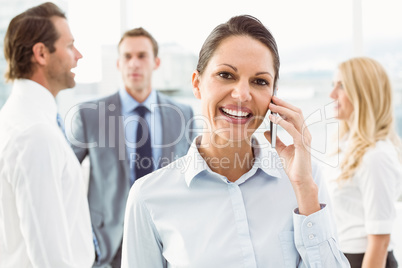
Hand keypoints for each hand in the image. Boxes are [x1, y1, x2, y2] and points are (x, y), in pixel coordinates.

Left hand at [264, 96, 319, 214]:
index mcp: (302, 133)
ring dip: (282, 110)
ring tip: (271, 106)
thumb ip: (275, 139)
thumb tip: (266, 132)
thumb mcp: (281, 150)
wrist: (299, 179)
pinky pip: (292, 129)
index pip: (295, 114)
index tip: (274, 101)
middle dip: (284, 104)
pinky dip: (282, 122)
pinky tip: (273, 119)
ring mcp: (305, 138)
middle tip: (272, 98)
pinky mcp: (302, 145)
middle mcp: (305, 133)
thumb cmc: (293, 165)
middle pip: (296, 112)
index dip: (285, 106)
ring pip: (296, 117)